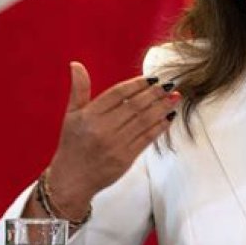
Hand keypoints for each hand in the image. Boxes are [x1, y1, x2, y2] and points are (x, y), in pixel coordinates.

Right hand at [44, 62, 179, 216]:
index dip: (137, 84)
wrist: (71, 180)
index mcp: (88, 116)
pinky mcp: (125, 158)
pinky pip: (146, 139)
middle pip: (134, 106)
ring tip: (175, 97)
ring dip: (162, 108)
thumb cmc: (72, 144)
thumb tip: (76, 64)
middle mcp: (102, 129)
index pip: (118, 94)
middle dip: (155, 94)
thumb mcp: (71, 115)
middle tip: (169, 85)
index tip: (152, 78)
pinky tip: (169, 117)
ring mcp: (115, 145)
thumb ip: (78, 89)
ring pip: (144, 121)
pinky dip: (160, 127)